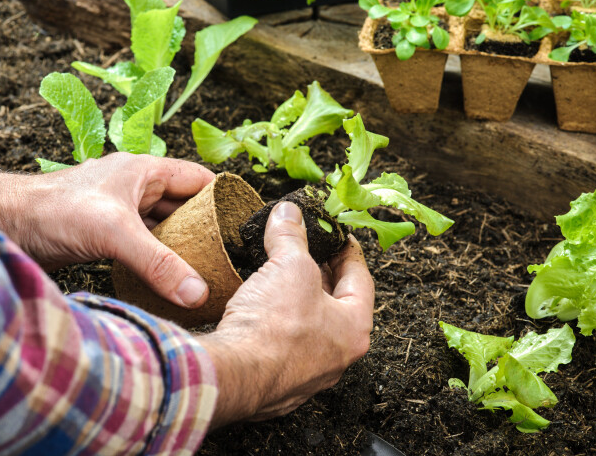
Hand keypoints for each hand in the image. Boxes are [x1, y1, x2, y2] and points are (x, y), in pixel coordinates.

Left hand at [0, 152, 214, 307]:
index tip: (242, 225)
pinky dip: (159, 258)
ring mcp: (121, 211)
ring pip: (164, 227)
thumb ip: (159, 263)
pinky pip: (145, 244)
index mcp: (146, 171)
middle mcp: (137, 188)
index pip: (199, 180)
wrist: (8, 226)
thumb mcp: (115, 233)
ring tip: (205, 269)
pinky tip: (169, 277)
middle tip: (227, 256)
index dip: (223, 198)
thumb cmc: (54, 210)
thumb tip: (198, 293)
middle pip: (184, 206)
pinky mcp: (107, 233)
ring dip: (181, 246)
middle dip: (205, 228)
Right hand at [199, 202, 373, 427]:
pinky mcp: (277, 382)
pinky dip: (276, 323)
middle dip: (320, 274)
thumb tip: (289, 213)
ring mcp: (307, 374)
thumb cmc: (275, 326)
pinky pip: (283, 345)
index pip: (361, 280)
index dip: (348, 252)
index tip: (339, 237)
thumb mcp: (289, 265)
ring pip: (308, 327)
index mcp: (354, 329)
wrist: (234, 375)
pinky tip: (260, 308)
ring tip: (281, 275)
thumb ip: (291, 236)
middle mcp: (336, 356)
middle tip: (309, 252)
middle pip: (335, 305)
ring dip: (297, 300)